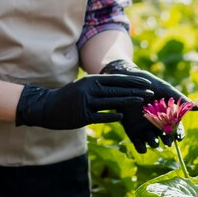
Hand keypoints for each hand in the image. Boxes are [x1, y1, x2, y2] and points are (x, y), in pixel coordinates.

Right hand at [15, 74, 153, 129]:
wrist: (46, 107)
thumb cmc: (67, 98)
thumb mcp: (82, 87)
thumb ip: (98, 87)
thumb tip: (116, 88)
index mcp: (90, 80)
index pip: (116, 79)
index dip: (132, 81)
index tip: (146, 82)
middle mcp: (89, 89)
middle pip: (117, 89)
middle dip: (135, 90)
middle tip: (151, 92)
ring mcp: (86, 102)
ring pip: (111, 101)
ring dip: (128, 101)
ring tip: (143, 102)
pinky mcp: (82, 115)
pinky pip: (101, 116)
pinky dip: (112, 115)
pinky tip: (123, 117)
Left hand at [100, 59, 189, 153]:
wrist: (128, 80)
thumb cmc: (149, 83)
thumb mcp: (165, 89)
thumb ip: (180, 99)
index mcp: (167, 116)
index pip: (176, 128)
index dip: (178, 133)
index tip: (179, 137)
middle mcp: (157, 124)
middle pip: (165, 137)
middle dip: (167, 140)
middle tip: (168, 141)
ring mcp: (144, 128)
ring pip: (152, 141)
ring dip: (154, 143)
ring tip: (155, 141)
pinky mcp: (132, 131)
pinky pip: (138, 143)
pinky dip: (140, 147)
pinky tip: (143, 146)